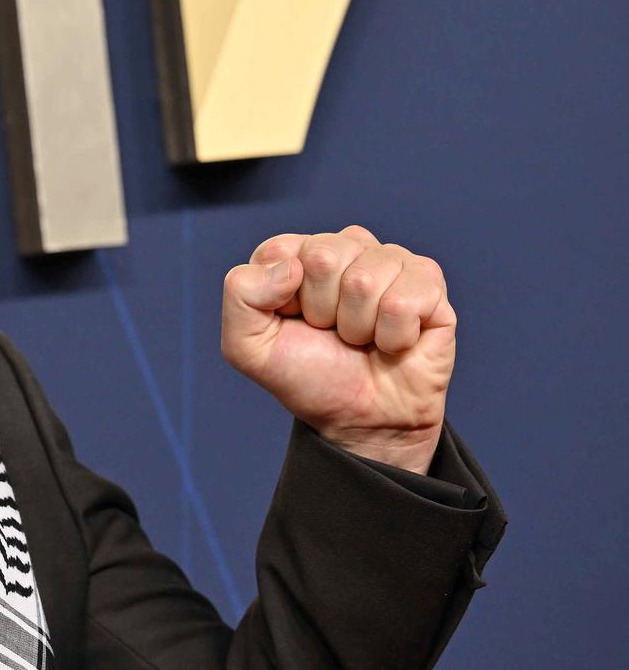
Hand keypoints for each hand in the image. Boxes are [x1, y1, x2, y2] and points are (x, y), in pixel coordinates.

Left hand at [220, 225, 455, 473]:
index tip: (293, 322)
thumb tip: (291, 265)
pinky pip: (405, 300)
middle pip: (324, 255)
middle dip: (322, 310)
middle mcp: (344, 248)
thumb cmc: (308, 377)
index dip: (282, 298)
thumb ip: (240, 294)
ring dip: (359, 326)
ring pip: (366, 278)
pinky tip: (393, 342)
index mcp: (297, 255)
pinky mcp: (429, 284)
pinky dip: (394, 335)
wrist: (361, 420)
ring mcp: (389, 262)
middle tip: (331, 333)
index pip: (280, 250)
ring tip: (362, 339)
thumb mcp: (247, 346)